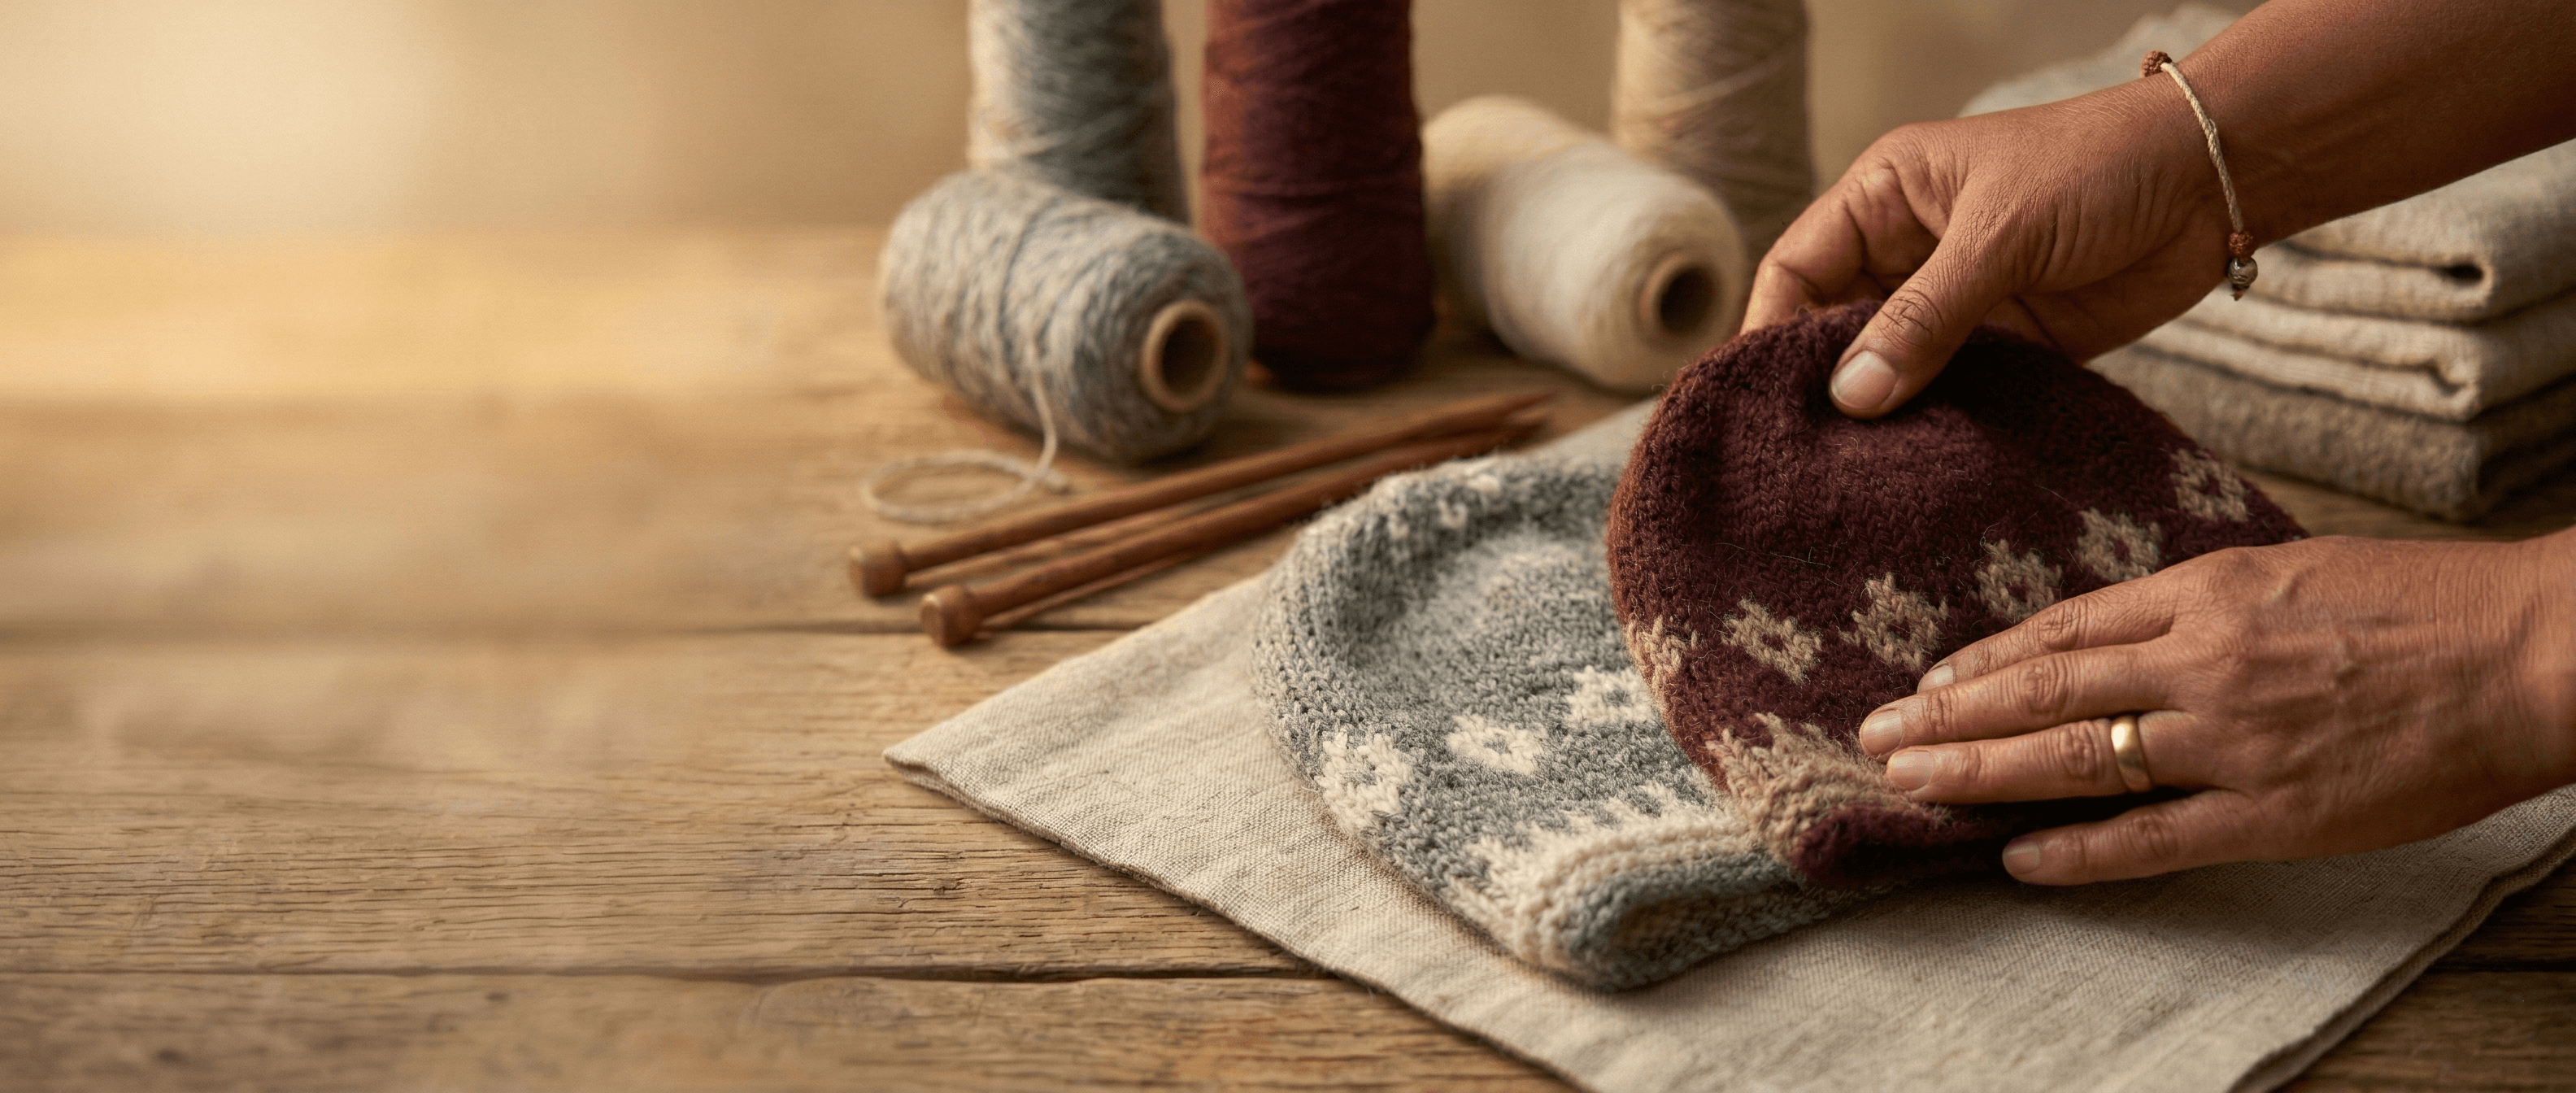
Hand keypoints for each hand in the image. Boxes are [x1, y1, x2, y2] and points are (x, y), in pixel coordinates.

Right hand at [1743, 79, 2235, 417]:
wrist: (2216, 182)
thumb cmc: (2098, 167)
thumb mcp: (1997, 235)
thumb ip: (1924, 318)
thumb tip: (1851, 396)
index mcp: (1884, 198)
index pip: (1798, 268)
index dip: (1771, 331)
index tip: (1758, 399)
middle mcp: (1908, 252)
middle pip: (1834, 327)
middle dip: (1822, 384)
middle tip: (1803, 452)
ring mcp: (1957, 301)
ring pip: (1891, 368)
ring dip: (1881, 413)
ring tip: (1854, 472)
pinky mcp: (2009, 344)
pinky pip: (1952, 393)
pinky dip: (1936, 426)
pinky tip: (1919, 464)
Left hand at [1852, 533, 2575, 884]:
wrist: (2526, 651)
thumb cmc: (2420, 602)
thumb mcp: (2290, 569)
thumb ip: (2201, 599)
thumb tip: (2123, 625)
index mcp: (2206, 592)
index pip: (2063, 631)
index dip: (1984, 660)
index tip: (1925, 681)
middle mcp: (2200, 662)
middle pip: (2042, 692)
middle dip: (1946, 717)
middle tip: (1873, 738)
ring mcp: (2231, 740)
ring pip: (2075, 760)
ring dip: (1980, 775)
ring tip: (1911, 786)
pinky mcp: (2271, 811)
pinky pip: (2152, 838)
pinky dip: (2078, 851)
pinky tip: (2017, 858)